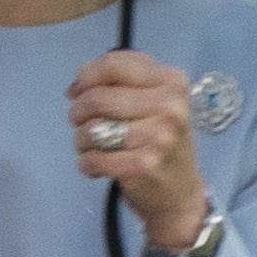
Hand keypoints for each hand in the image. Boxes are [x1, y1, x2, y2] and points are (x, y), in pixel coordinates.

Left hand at [65, 51, 211, 256]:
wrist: (180, 192)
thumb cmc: (159, 140)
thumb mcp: (154, 102)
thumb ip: (121, 84)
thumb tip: (76, 85)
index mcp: (172, 81)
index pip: (114, 64)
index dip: (86, 77)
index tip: (79, 91)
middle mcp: (170, 106)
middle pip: (96, 97)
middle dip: (77, 111)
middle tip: (81, 123)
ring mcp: (159, 136)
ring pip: (90, 129)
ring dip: (81, 140)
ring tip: (93, 147)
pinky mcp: (143, 165)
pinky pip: (92, 159)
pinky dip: (86, 163)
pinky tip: (98, 165)